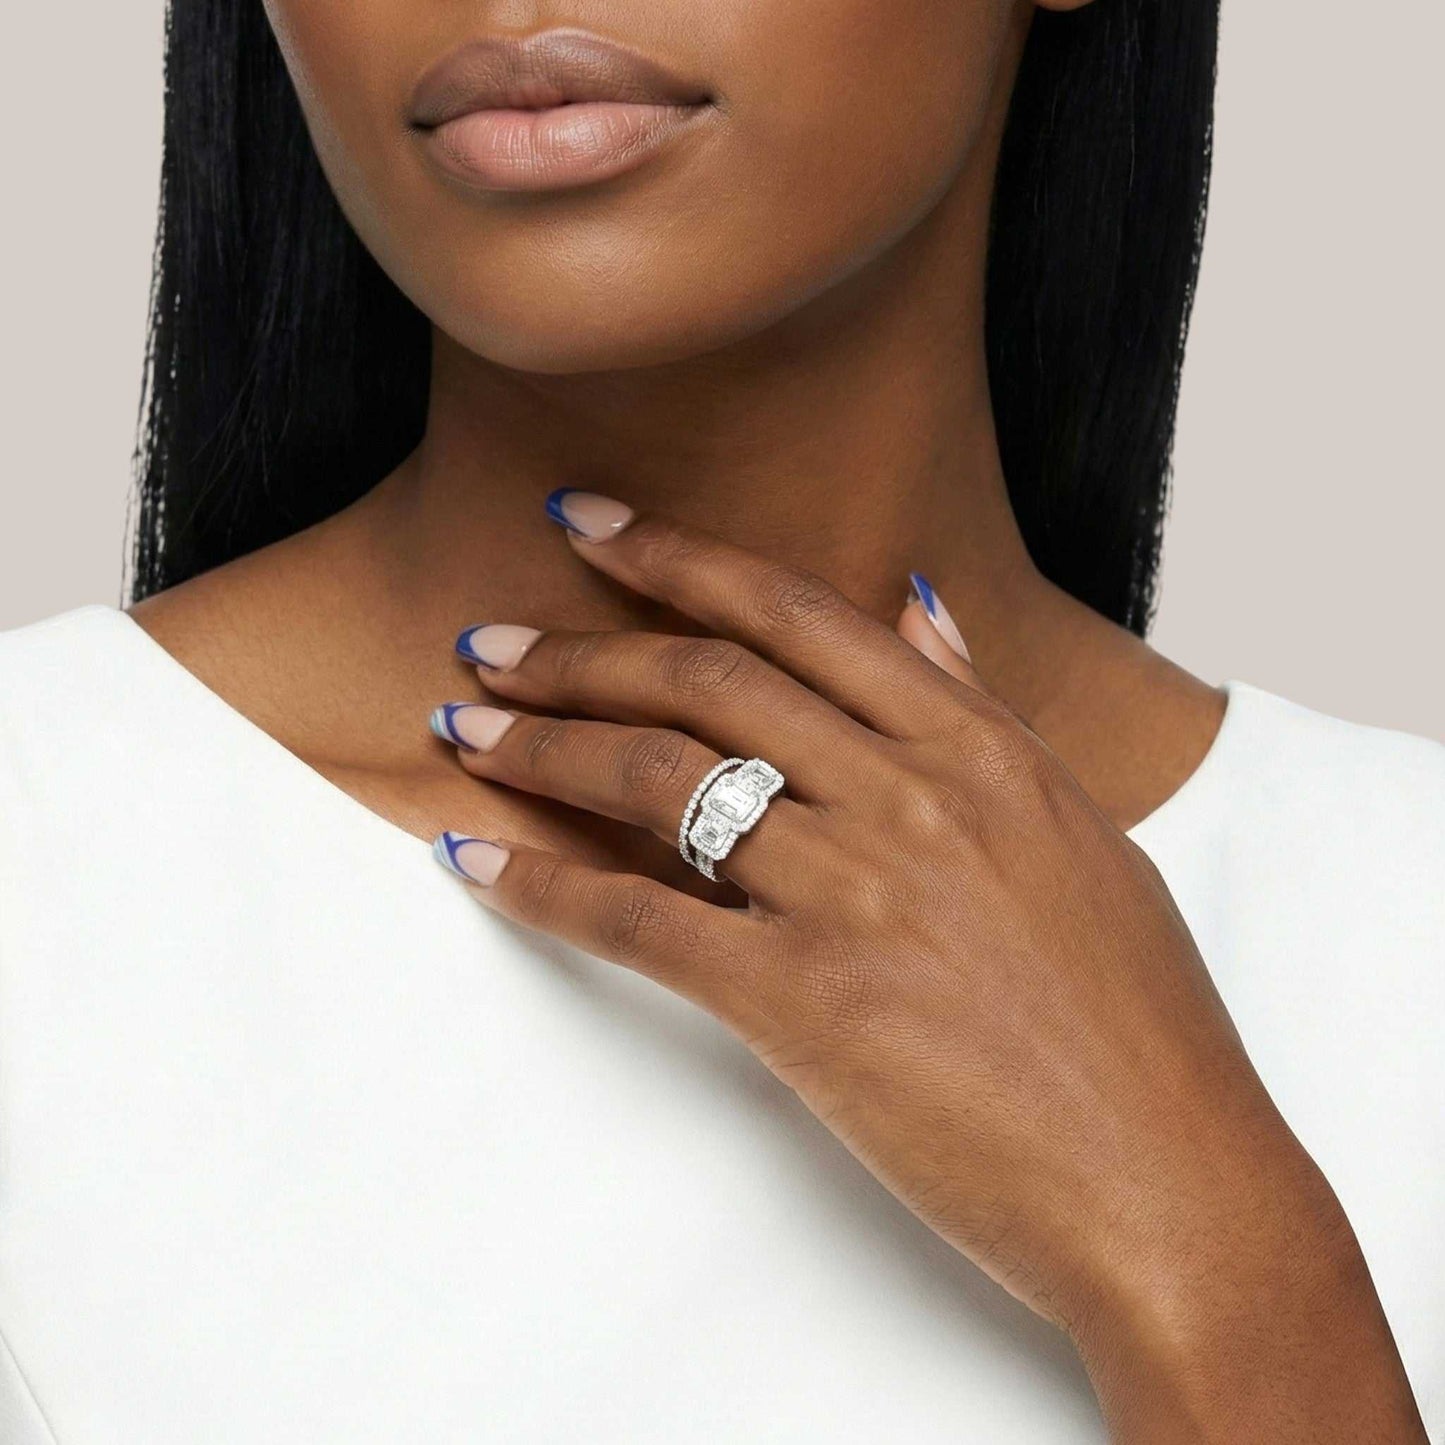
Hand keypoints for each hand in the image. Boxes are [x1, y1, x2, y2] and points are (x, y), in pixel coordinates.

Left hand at [431, 492, 1424, 1441]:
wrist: (1171, 1181)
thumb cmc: (1137, 1019)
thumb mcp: (1077, 831)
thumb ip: (984, 711)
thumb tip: (921, 605)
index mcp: (978, 747)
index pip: (796, 614)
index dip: (676, 556)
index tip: (588, 519)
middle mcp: (909, 796)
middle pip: (705, 680)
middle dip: (580, 646)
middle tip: (491, 634)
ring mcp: (855, 894)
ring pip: (659, 780)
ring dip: (543, 744)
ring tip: (466, 725)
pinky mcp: (805, 1003)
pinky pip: (640, 923)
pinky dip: (545, 886)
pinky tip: (478, 862)